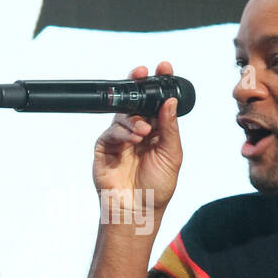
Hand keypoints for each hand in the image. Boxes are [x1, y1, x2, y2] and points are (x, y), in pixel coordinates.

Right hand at [93, 61, 182, 219]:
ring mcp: (121, 137)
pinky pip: (112, 130)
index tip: (164, 67)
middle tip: (143, 72)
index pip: (158, 102)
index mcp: (158, 130)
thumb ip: (170, 127)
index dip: (160, 84)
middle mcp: (139, 130)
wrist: (137, 210)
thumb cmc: (157, 186)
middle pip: (137, 100)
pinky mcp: (105, 146)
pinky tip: (133, 140)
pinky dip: (123, 132)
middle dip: (140, 85)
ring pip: (124, 113)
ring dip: (135, 118)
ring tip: (144, 132)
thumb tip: (170, 101)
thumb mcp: (172, 155)